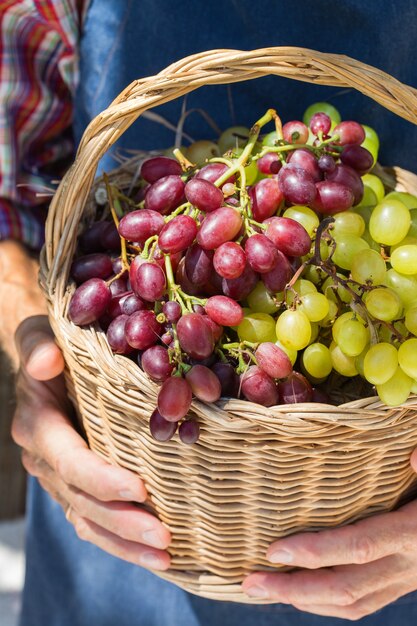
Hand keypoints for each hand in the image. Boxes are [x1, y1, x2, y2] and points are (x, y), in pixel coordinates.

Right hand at [12, 315, 170, 570]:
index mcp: (39, 426)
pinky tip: (155, 555)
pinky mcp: (77, 488)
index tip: (140, 488)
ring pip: (89, 521)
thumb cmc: (55, 343)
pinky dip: (122, 542)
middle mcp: (46, 460)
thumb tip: (45, 362)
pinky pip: (95, 523)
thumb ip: (38, 346)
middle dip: (123, 521)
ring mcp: (61, 479)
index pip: (70, 461)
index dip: (102, 478)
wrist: (51, 363)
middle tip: (165, 536)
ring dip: (126, 543)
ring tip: (167, 555)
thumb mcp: (41, 334)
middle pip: (83, 501)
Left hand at [243, 449, 416, 619]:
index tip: (273, 551)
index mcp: (413, 534)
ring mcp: (404, 581)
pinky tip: (299, 596)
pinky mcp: (400, 585)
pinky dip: (325, 605)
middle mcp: (407, 565)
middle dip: (294, 589)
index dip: (316, 553)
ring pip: (351, 604)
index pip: (358, 548)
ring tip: (263, 589)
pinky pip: (361, 605)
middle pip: (345, 588)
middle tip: (250, 581)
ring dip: (303, 601)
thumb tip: (415, 457)